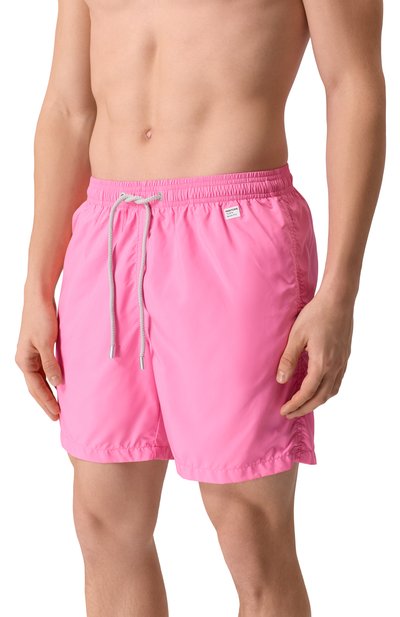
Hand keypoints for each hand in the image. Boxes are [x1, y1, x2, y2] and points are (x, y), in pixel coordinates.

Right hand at [15, 293, 62, 420]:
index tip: (57, 415)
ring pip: (40, 379)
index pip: (36, 388)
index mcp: (24, 361)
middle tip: (57, 417)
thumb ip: (51, 363)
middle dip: (46, 402)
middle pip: (36, 387)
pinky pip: (44, 369)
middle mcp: (25, 360)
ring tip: (59, 405)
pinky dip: (51, 379)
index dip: (47, 402)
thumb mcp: (47, 342)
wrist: (39, 297)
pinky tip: (59, 384)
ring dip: (49, 392)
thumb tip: (56, 383)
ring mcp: (31, 354)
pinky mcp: (39, 348)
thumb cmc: (41, 317)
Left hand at [276, 290, 353, 419]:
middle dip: (304, 408)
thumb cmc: (316, 314)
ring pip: (331, 391)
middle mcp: (335, 366)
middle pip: (320, 397)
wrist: (338, 300)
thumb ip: (288, 359)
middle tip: (290, 414)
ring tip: (303, 405)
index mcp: (322, 363)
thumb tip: (281, 380)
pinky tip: (318, 389)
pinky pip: (337, 382)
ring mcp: (342, 362)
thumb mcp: (296, 336)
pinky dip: (326, 391)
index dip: (295, 404)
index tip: (284, 411)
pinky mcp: (345, 357)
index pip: (307, 393)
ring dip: (317, 402)